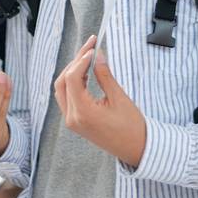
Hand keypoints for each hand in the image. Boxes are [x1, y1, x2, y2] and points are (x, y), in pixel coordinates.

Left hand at [53, 35, 146, 166]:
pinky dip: (72, 83)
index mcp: (83, 113)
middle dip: (75, 62)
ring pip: (61, 89)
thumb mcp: (119, 98)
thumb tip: (97, 54)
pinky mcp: (74, 121)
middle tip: (89, 47)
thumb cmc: (131, 127)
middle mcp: (72, 118)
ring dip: (72, 71)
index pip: (72, 78)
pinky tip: (84, 73)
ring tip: (88, 58)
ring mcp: (71, 121)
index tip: (92, 48)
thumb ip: (104, 75)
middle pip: (62, 82)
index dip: (81, 59)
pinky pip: (66, 97)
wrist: (136, 149)